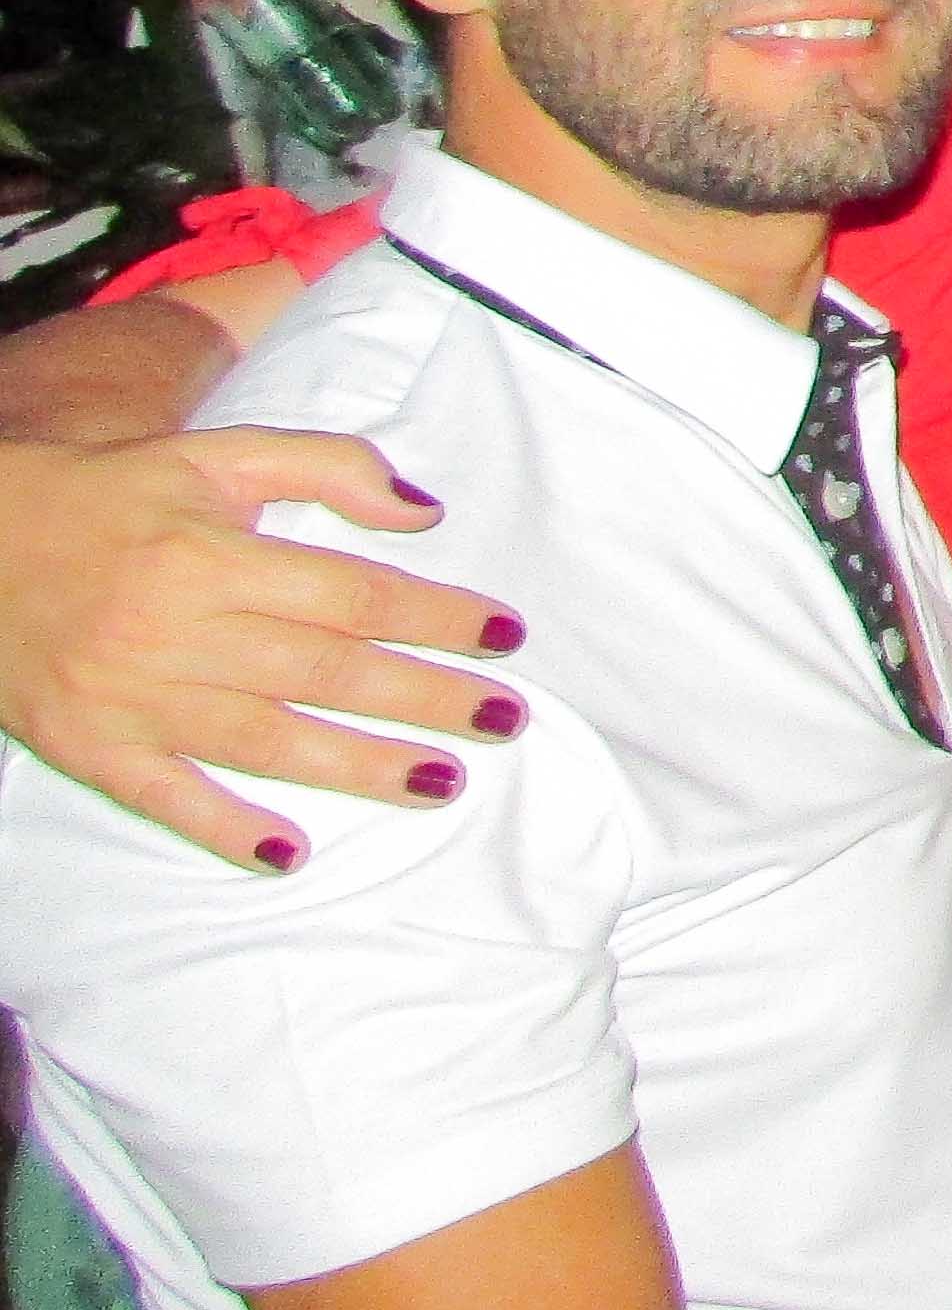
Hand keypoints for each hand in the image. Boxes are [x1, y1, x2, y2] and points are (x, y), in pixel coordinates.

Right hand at [0, 427, 527, 870]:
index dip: (436, 615)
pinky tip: (288, 854)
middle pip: (324, 671)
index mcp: (208, 553)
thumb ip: (326, 466)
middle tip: (505, 718)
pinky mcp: (87, 747)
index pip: (351, 594)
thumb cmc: (112, 497)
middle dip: (425, 697)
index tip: (505, 637)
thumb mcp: (215, 455)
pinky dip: (224, 828)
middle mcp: (172, 628)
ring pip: (264, 741)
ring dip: (359, 767)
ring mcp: (129, 697)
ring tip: (443, 782)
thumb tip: (424, 513)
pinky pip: (163, 797)